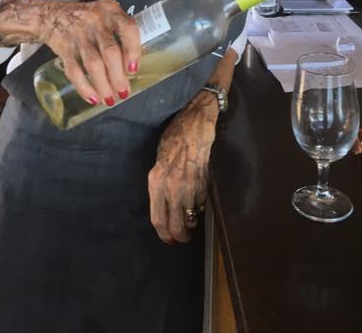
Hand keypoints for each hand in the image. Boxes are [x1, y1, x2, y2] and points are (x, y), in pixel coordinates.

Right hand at [43, 0, 140, 107]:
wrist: (54, 16)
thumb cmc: (89, 20)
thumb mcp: (107, 17)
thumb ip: (121, 35)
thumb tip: (133, 68)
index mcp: (111, 10)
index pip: (128, 28)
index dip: (133, 51)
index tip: (133, 70)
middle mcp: (95, 20)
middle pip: (110, 52)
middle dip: (118, 76)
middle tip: (123, 92)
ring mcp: (78, 33)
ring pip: (93, 64)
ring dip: (103, 85)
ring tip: (109, 99)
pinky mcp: (64, 47)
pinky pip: (74, 71)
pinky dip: (84, 87)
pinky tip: (92, 98)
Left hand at [148, 92, 218, 243]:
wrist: (194, 121)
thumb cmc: (174, 136)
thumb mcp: (159, 159)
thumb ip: (160, 182)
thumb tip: (165, 204)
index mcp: (156, 180)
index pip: (158, 219)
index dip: (164, 234)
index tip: (169, 240)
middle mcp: (171, 186)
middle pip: (175, 224)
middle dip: (180, 236)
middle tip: (183, 239)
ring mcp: (189, 185)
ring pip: (190, 216)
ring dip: (191, 222)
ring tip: (191, 222)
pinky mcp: (204, 181)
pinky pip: (201, 202)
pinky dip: (200, 206)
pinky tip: (198, 203)